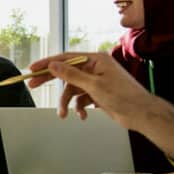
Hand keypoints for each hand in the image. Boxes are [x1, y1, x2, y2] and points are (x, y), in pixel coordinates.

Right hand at [28, 52, 151, 129]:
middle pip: (66, 72)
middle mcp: (95, 68)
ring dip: (67, 102)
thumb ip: (71, 74)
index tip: (33, 68)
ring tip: (63, 114)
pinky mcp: (97, 94)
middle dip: (50, 81)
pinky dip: (78, 108)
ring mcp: (96, 81)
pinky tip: (82, 115)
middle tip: (32, 84)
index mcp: (96, 60)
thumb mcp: (93, 85)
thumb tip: (53, 65)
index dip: (47, 63)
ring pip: (72, 89)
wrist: (141, 114)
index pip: (65, 58)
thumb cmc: (124, 97)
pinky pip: (80, 99)